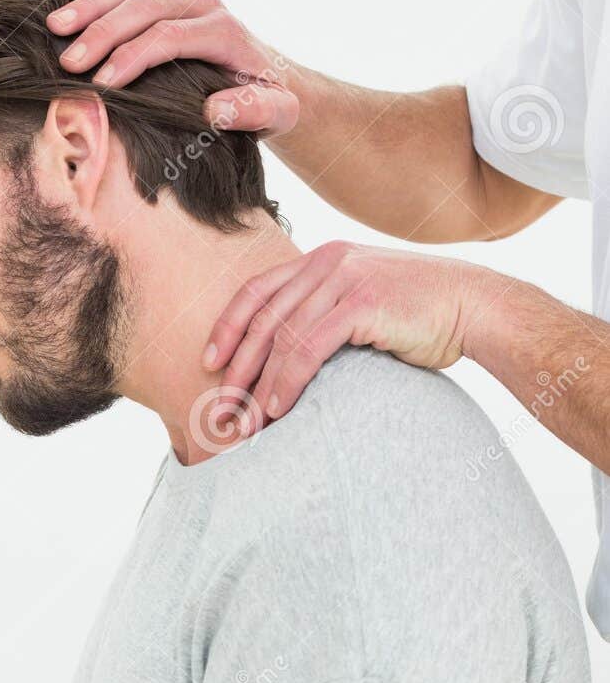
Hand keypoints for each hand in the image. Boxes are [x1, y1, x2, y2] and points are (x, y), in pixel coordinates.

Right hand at [45, 0, 298, 135]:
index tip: (102, 84)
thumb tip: (214, 108)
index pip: (169, 37)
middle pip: (145, 7)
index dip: (133, 57)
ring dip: (91, 5)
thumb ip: (254, 110)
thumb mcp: (277, 113)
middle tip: (68, 61)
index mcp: (224, 31)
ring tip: (55, 26)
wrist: (273, 76)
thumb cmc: (270, 101)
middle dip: (102, 33)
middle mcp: (203, 4)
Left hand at [205, 243, 481, 429]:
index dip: (227, 328)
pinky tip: (278, 408)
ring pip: (283, 336)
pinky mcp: (363, 303)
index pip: (257, 291)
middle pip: (263, 318)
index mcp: (322, 259)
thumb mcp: (362, 302)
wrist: (473, 305)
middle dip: (236, 368)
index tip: (209, 363)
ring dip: (259, 385)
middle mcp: (328, 262)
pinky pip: (310, 347)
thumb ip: (325, 313)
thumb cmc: (420, 315)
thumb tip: (287, 353)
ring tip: (248, 422)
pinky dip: (288, 381)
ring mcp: (345, 279)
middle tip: (221, 408)